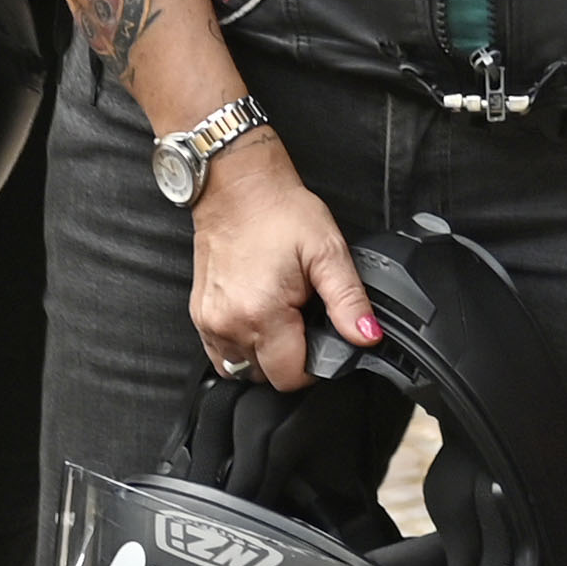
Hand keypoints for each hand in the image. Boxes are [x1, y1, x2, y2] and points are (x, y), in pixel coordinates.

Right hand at [188, 131, 380, 388]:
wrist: (238, 188)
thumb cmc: (281, 213)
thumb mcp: (327, 251)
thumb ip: (348, 300)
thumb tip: (367, 337)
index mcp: (262, 314)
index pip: (290, 377)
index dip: (315, 365)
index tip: (324, 338)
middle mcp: (230, 326)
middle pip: (267, 377)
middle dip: (291, 358)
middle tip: (304, 319)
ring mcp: (209, 324)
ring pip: (243, 369)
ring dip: (266, 356)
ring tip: (282, 318)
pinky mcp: (199, 317)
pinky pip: (222, 355)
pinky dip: (243, 347)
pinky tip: (259, 318)